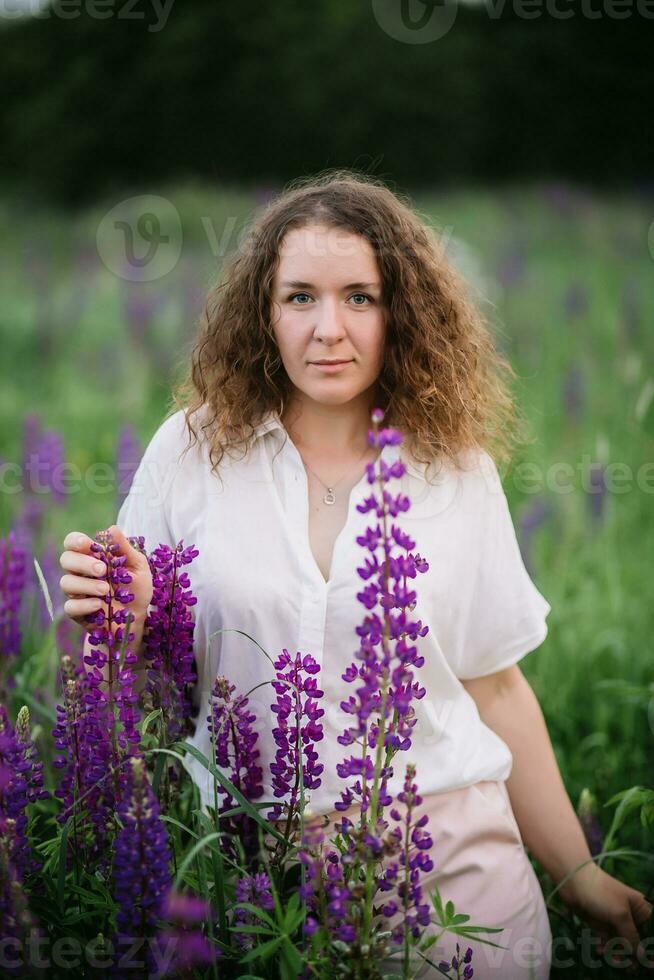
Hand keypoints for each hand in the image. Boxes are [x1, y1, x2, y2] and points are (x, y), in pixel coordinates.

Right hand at [59, 525, 152, 640]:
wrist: (138, 616)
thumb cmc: (137, 588)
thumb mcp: (137, 566)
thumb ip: (124, 548)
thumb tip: (111, 528)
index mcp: (92, 556)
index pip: (72, 543)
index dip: (74, 541)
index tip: (86, 544)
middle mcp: (80, 572)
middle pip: (65, 560)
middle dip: (82, 563)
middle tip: (102, 570)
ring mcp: (77, 592)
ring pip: (66, 583)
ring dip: (86, 585)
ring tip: (106, 590)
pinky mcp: (77, 612)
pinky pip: (70, 606)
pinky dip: (84, 604)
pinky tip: (99, 605)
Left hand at [560, 862, 652, 969]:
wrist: (573, 881)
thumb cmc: (601, 893)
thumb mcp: (620, 915)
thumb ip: (631, 937)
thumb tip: (641, 955)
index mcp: (640, 909)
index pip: (650, 932)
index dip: (648, 947)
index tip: (646, 962)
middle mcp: (630, 916)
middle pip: (636, 941)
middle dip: (632, 954)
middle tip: (628, 968)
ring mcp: (615, 920)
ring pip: (622, 943)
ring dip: (618, 953)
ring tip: (612, 959)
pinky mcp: (601, 923)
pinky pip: (608, 941)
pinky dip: (606, 947)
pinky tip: (600, 950)